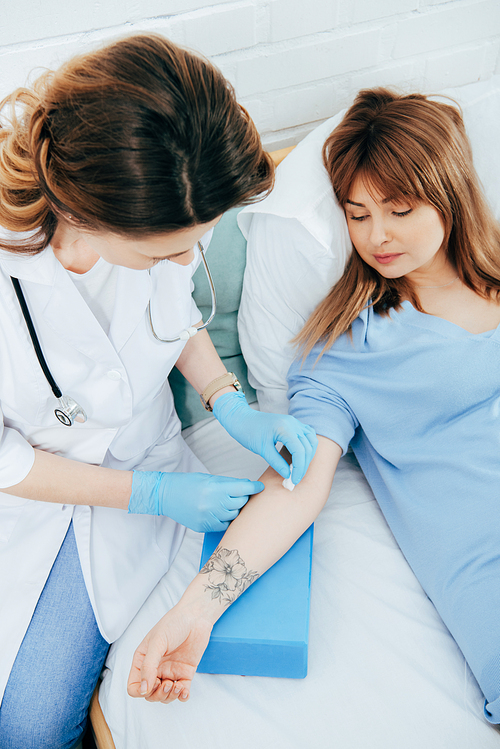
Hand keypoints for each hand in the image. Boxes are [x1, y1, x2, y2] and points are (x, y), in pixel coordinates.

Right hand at [127, 607, 212, 703]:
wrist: (196, 617)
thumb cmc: (174, 623)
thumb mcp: (157, 642)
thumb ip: (149, 666)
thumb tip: (143, 689)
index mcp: (143, 660)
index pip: (134, 686)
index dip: (140, 691)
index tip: (152, 684)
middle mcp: (155, 668)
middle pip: (150, 694)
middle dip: (157, 695)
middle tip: (167, 684)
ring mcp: (171, 671)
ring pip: (165, 696)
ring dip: (170, 697)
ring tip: (176, 686)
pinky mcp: (185, 673)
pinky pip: (182, 692)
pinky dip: (182, 696)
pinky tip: (184, 691)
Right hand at [128, 470, 264, 532]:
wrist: (166, 495)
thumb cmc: (187, 484)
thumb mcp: (209, 478)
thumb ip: (228, 484)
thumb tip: (248, 487)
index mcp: (215, 488)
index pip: (244, 489)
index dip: (255, 487)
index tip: (260, 487)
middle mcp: (213, 504)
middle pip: (241, 502)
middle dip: (243, 497)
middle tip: (239, 494)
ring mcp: (209, 518)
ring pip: (234, 515)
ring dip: (235, 509)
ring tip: (226, 502)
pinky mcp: (205, 527)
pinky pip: (224, 525)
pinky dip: (226, 519)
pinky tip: (220, 512)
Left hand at [212, 392, 317, 483]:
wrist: (242, 419)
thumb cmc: (248, 432)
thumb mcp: (261, 449)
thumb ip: (276, 462)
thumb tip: (288, 475)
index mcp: (284, 428)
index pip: (299, 451)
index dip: (299, 468)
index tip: (294, 481)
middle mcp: (293, 423)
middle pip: (307, 447)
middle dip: (303, 465)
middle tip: (295, 479)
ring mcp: (294, 422)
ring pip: (311, 441)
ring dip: (307, 456)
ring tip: (299, 469)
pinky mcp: (293, 424)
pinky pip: (308, 435)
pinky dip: (307, 447)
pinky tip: (301, 457)